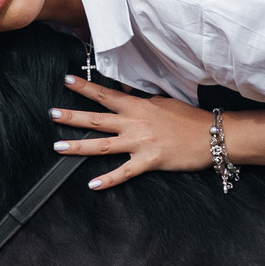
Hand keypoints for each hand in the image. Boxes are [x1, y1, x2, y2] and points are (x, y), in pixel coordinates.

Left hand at [49, 75, 213, 190]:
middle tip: (52, 114)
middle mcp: (135, 123)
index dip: (85, 87)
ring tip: (59, 146)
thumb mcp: (162, 102)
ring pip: (103, 145)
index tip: (66, 81)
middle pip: (97, 119)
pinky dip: (109, 179)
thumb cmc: (188, 119)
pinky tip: (92, 184)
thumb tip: (126, 94)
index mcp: (138, 107)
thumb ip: (141, 101)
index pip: (106, 94)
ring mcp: (140, 142)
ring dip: (79, 146)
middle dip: (72, 116)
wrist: (212, 135)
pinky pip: (125, 171)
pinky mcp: (149, 161)